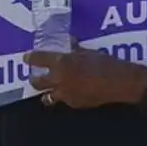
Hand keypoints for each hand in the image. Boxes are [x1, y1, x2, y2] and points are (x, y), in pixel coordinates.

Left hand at [23, 43, 146, 108]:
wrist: (120, 83)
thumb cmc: (105, 63)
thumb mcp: (88, 51)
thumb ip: (74, 48)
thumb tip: (68, 41)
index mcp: (61, 63)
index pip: (38, 59)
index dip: (30, 58)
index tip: (26, 57)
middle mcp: (59, 80)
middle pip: (37, 82)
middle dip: (33, 79)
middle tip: (34, 74)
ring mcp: (66, 94)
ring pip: (47, 96)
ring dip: (46, 90)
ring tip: (48, 86)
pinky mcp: (74, 104)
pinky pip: (63, 100)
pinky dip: (63, 95)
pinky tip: (68, 90)